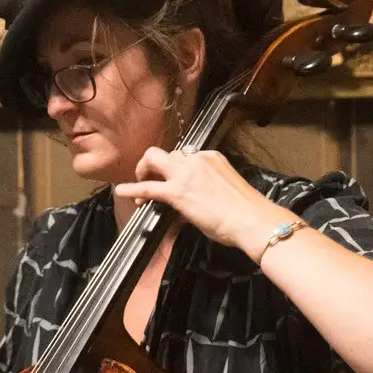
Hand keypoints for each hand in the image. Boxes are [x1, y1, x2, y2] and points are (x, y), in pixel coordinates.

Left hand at [113, 148, 291, 257]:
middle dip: (152, 164)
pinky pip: (147, 187)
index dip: (171, 169)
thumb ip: (203, 190)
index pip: (184, 156)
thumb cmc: (243, 211)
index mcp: (210, 157)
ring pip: (153, 159)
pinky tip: (121, 191)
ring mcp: (186, 173)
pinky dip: (132, 188)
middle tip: (148, 179)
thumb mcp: (222, 190)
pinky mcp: (177, 191)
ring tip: (139, 186)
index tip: (169, 180)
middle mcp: (197, 159)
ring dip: (143, 172)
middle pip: (165, 153)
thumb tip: (188, 204)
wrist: (250, 219)